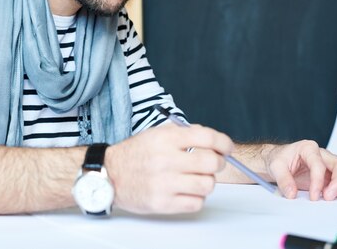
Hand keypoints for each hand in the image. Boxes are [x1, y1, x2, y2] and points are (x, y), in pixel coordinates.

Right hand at [105, 123, 233, 213]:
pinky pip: (196, 203)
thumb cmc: (136, 153)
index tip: (227, 148)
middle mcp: (165, 160)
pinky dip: (197, 198)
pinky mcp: (162, 203)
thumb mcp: (157, 133)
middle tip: (212, 165)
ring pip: (207, 185)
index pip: (207, 137)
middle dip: (218, 164)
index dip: (223, 143)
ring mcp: (163, 183)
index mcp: (165, 138)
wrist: (109, 174)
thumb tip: (214, 141)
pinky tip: (187, 191)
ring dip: (207, 182)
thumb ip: (185, 133)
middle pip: (211, 163)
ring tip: (196, 179)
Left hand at [264, 140, 336, 200]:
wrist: (279, 160)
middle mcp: (322, 154)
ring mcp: (328, 164)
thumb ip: (283, 179)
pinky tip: (332, 195)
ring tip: (330, 197)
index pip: (319, 164)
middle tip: (328, 197)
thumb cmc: (280, 159)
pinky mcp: (331, 174)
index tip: (314, 195)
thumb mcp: (275, 167)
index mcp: (308, 148)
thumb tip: (292, 193)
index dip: (318, 181)